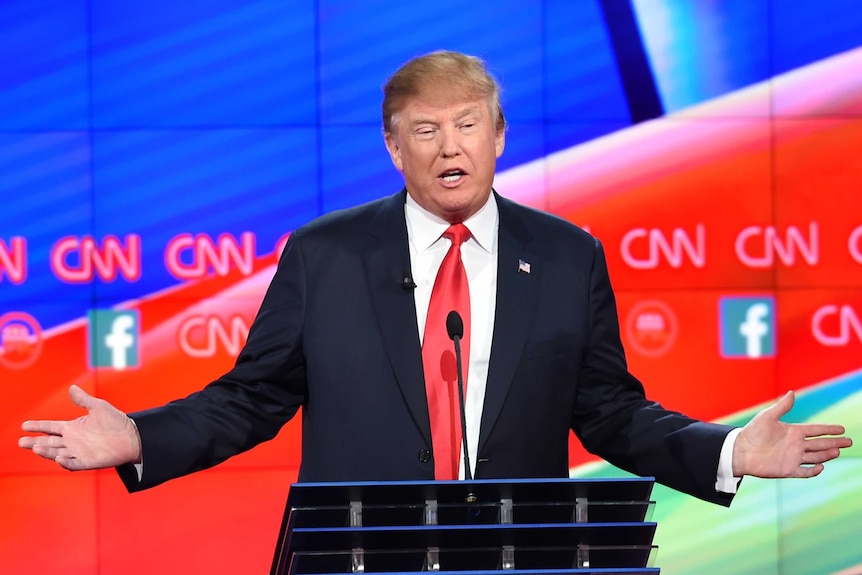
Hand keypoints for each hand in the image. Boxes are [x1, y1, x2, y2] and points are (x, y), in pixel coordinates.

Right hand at [18, 385, 141, 470]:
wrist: (132, 436)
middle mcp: (72, 441)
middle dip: (35, 442)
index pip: (50, 427)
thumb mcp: (99, 407)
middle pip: (49, 442)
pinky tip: (59, 458)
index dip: (38, 426)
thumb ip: (84, 400)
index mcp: (73, 428)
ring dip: (46, 452)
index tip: (25, 425)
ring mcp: (78, 452)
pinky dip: (65, 462)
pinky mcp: (87, 462)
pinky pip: (73, 463)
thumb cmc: (116, 421)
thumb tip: (72, 388)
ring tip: (35, 447)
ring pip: (57, 453)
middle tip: (21, 441)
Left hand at [733, 390, 851, 477]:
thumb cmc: (752, 432)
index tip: (842, 428)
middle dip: (835, 443)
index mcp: (793, 431)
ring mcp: (793, 457)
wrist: (740, 451)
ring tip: (838, 451)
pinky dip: (813, 471)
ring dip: (827, 455)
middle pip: (820, 444)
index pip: (815, 430)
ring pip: (815, 457)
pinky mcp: (787, 470)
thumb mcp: (767, 416)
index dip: (829, 429)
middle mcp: (795, 445)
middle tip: (849, 442)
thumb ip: (782, 406)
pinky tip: (821, 466)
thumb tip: (792, 392)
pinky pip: (804, 472)